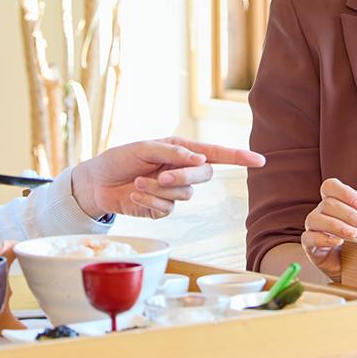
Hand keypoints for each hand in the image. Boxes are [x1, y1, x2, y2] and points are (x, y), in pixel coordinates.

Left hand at [71, 137, 264, 219]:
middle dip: (184, 177)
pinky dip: (151, 201)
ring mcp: (173, 191)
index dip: (239, 157)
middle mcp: (181, 170)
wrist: (96, 183)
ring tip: (138, 183)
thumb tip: (200, 159)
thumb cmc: (119, 159)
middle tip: (162, 176)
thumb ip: (173, 153)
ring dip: (160, 190)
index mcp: (181, 150)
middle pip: (204, 176)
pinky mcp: (162, 208)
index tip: (260, 160)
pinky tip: (136, 195)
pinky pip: (168, 209)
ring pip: (185, 195)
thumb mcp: (144, 148)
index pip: (216, 154)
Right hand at [301, 178, 356, 279]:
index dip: (345, 193)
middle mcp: (322, 212)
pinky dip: (323, 238)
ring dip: (337, 226)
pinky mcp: (311, 247)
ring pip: (315, 219)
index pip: (330, 186)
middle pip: (327, 204)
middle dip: (351, 216)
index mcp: (336, 201)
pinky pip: (308, 238)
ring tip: (355, 235)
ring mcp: (314, 229)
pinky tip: (339, 242)